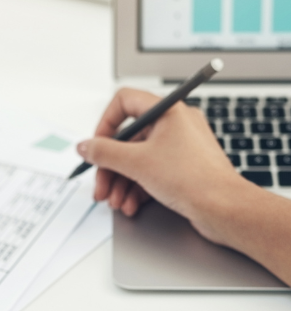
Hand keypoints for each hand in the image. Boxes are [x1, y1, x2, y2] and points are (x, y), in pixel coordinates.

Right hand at [76, 87, 290, 284]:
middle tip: (100, 185)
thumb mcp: (137, 163)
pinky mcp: (181, 168)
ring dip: (121, 182)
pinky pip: (149, 172)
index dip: (105, 124)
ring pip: (136, 159)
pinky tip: (131, 204)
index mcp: (168, 111)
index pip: (124, 102)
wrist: (223, 208)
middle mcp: (174, 125)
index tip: (97, 146)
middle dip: (110, 166)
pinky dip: (136, 188)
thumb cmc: (194, 179)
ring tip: (115, 201)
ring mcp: (178, 147)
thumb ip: (104, 152)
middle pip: (127, 139)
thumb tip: (85, 146)